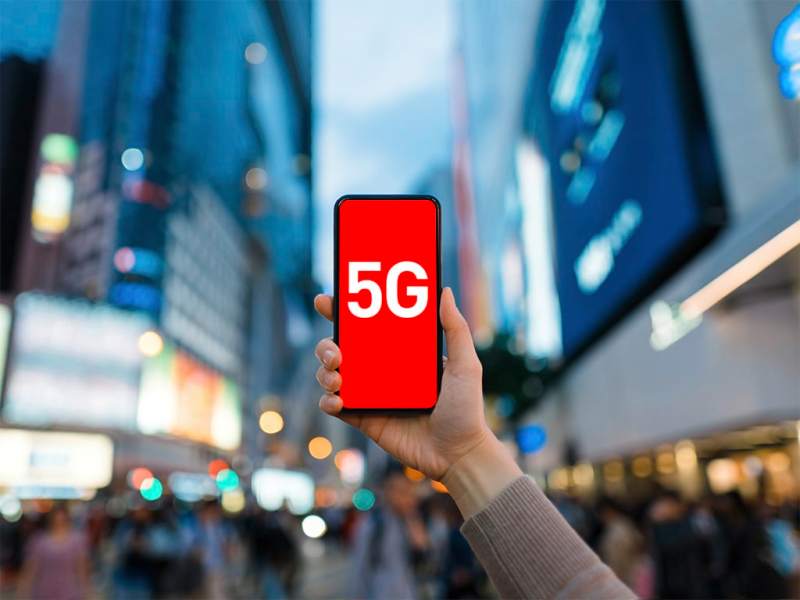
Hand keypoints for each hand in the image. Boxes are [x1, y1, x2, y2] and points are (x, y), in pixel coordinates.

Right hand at [313, 287, 491, 480]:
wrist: (458, 454)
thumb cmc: (466, 409)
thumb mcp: (465, 364)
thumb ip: (456, 328)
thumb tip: (443, 291)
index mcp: (400, 352)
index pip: (366, 327)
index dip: (343, 313)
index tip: (327, 302)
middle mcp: (381, 371)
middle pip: (340, 348)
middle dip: (326, 345)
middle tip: (334, 351)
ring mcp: (371, 395)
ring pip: (332, 375)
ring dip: (324, 372)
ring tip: (338, 377)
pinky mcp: (365, 419)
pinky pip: (336, 406)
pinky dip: (328, 401)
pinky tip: (338, 400)